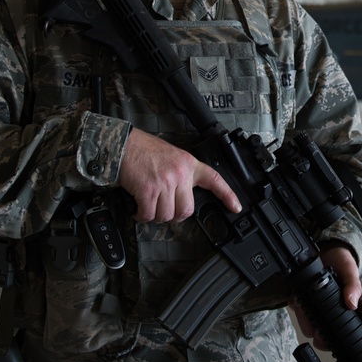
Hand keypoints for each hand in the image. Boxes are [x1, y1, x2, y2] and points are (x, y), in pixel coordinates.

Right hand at [118, 127, 240, 222]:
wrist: (125, 145)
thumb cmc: (145, 151)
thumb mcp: (173, 157)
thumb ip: (182, 175)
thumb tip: (182, 197)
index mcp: (189, 164)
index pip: (214, 179)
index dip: (227, 195)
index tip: (236, 207)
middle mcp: (180, 174)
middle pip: (186, 210)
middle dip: (174, 215)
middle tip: (164, 210)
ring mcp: (164, 182)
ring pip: (166, 215)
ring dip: (155, 216)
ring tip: (148, 207)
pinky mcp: (148, 189)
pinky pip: (149, 214)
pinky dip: (142, 216)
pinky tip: (138, 210)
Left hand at [291, 245, 361, 349]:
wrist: (328, 247)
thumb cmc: (342, 261)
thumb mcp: (350, 270)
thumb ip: (353, 285)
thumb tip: (352, 304)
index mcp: (343, 309)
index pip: (336, 333)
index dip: (327, 338)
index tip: (319, 335)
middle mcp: (329, 310)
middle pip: (317, 331)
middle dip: (309, 326)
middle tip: (307, 315)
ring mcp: (315, 305)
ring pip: (305, 321)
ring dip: (300, 315)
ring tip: (301, 302)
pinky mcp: (304, 296)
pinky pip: (296, 306)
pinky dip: (294, 303)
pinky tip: (296, 296)